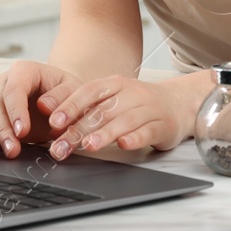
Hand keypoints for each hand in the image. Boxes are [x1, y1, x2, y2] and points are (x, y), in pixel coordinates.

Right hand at [0, 60, 81, 156]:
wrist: (62, 96)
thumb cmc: (68, 91)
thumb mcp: (74, 89)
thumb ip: (63, 96)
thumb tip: (45, 107)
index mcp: (25, 71)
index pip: (15, 90)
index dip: (16, 111)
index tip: (22, 131)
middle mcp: (5, 82)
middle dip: (3, 128)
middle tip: (12, 149)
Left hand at [42, 73, 193, 157]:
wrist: (179, 103)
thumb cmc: (139, 104)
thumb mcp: (113, 99)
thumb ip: (87, 108)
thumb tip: (51, 121)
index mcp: (116, 84)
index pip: (89, 91)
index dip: (70, 105)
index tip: (52, 120)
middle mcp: (132, 93)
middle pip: (102, 111)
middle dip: (78, 129)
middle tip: (60, 146)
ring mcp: (149, 109)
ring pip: (124, 121)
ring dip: (105, 133)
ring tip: (88, 146)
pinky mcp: (163, 125)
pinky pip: (148, 131)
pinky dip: (135, 137)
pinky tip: (124, 144)